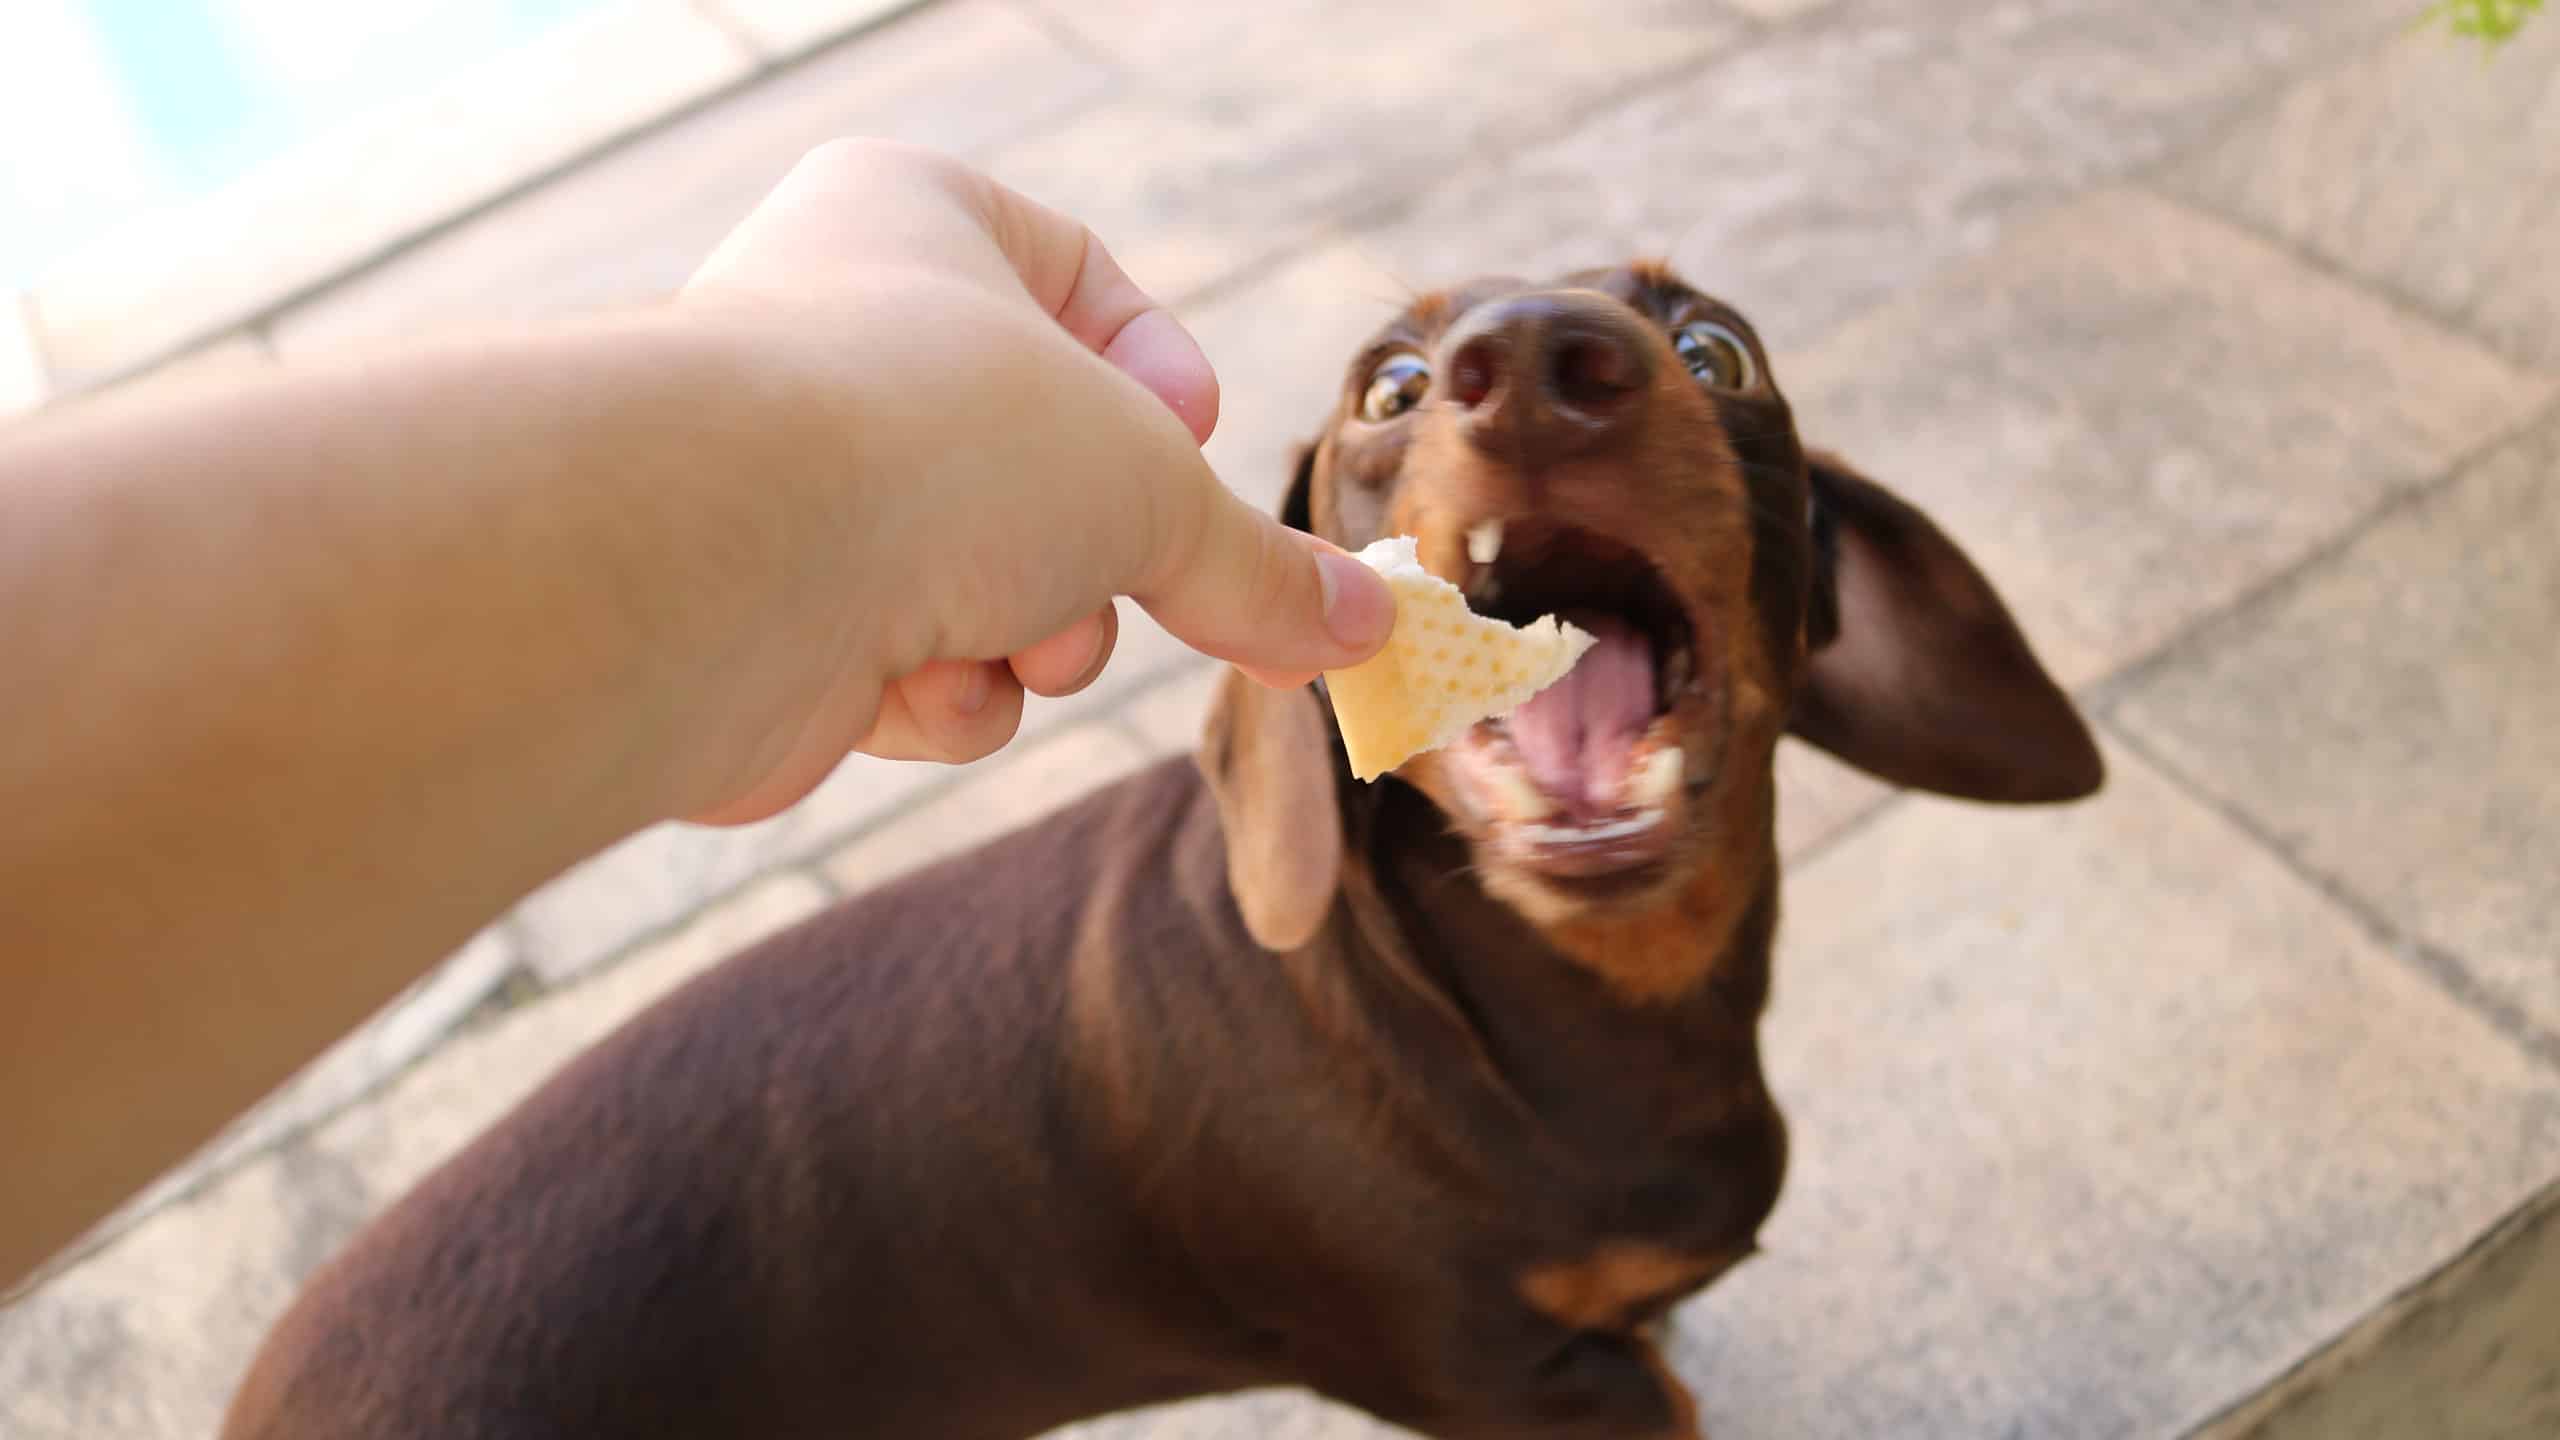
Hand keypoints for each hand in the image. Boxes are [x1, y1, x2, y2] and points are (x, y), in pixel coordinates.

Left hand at [674, 140, 1392, 822]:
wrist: (714, 565)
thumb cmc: (930, 442)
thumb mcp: (1150, 484)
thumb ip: (1257, 563)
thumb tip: (1365, 631)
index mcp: (914, 219)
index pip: (1080, 282)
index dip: (1160, 379)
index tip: (1198, 442)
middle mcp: (835, 334)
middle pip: (1045, 463)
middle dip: (1100, 555)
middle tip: (1120, 580)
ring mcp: (791, 482)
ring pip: (989, 580)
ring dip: (1030, 635)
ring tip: (1004, 631)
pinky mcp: (762, 620)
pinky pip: (909, 663)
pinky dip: (937, 694)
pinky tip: (905, 682)